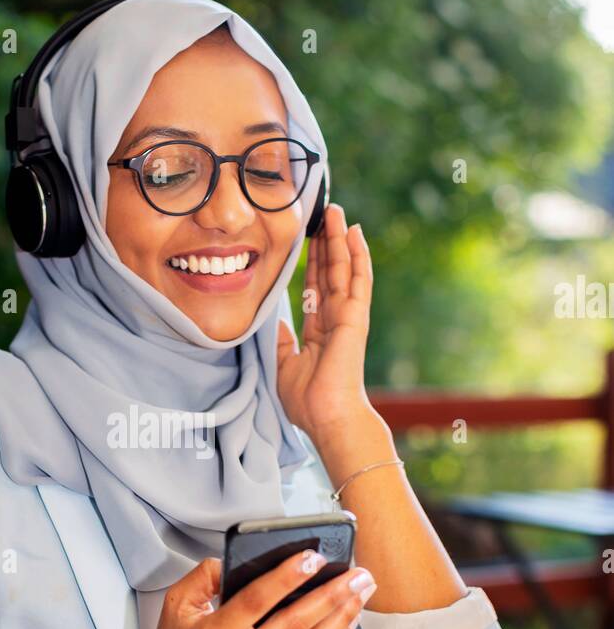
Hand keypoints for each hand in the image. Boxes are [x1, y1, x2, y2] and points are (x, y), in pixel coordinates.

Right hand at [111, 551, 376, 628]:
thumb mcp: (175, 605)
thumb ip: (205, 576)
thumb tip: (243, 559)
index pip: (256, 602)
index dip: (287, 578)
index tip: (314, 557)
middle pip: (295, 626)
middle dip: (333, 597)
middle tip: (360, 574)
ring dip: (343, 619)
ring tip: (362, 593)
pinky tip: (348, 624)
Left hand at [276, 203, 374, 437]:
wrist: (328, 417)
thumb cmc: (307, 400)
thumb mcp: (283, 362)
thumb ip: (281, 337)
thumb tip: (271, 318)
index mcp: (320, 329)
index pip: (314, 286)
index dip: (310, 262)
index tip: (304, 237)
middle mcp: (335, 318)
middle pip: (329, 271)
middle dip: (324, 241)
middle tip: (320, 212)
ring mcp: (348, 316)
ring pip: (343, 268)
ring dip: (339, 238)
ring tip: (335, 211)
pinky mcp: (356, 317)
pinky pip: (358, 280)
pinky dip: (358, 255)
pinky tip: (355, 232)